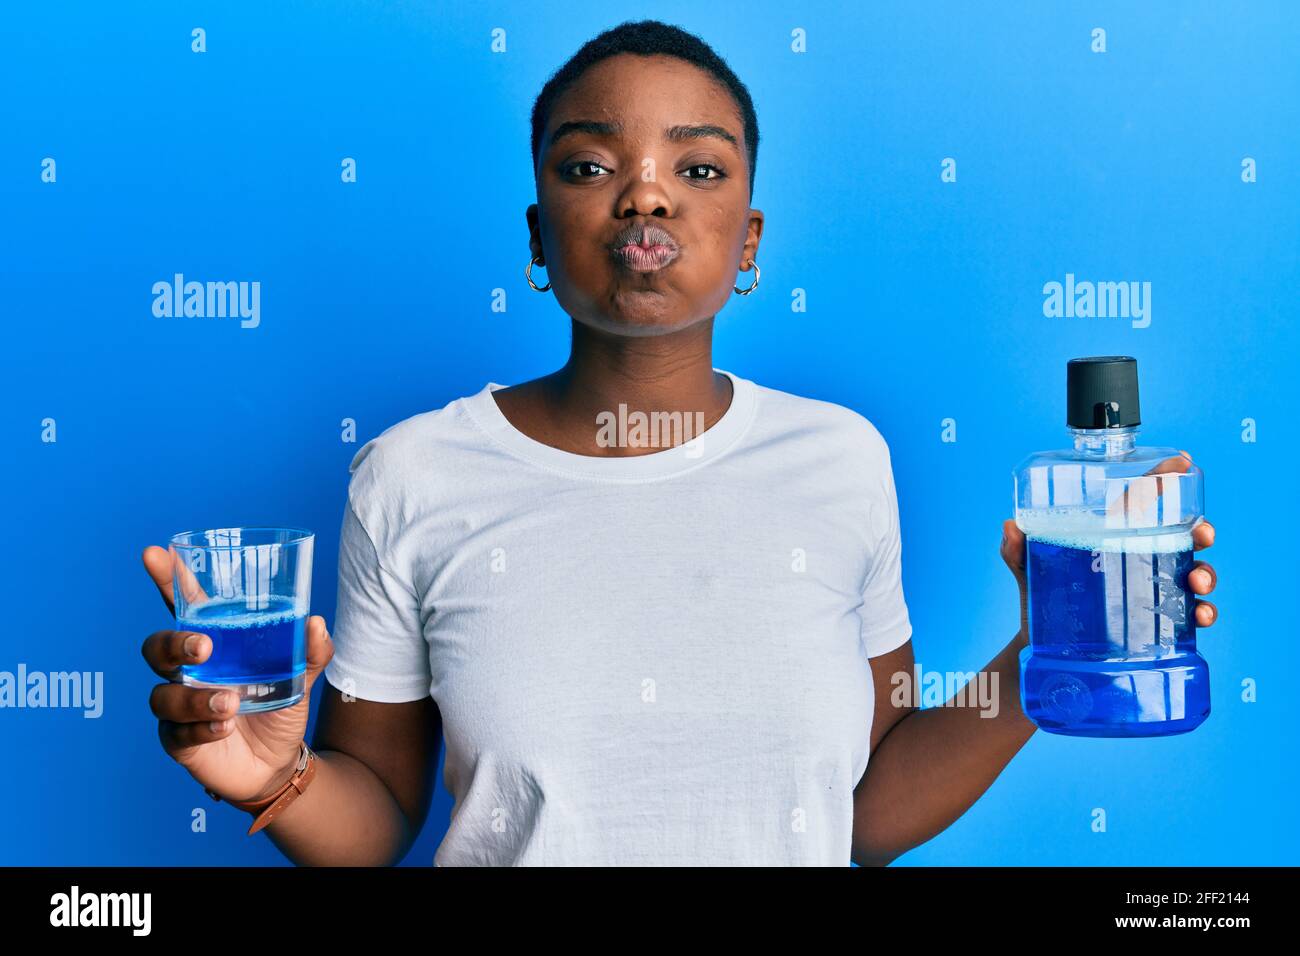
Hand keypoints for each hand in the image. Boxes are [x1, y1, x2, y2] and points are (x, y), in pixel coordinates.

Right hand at [140, 545, 334, 805]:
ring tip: (230, 702)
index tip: (154, 552)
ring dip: (194, 697)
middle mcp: (187, 671)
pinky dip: (201, 727)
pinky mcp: (179, 741)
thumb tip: (315, 623)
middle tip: (204, 647)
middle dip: (173, 642)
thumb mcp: (301, 675)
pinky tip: (225, 726)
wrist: (279, 763)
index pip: (183, 605)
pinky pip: (176, 732)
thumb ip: (310, 650)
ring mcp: (179, 705)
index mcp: (213, 642)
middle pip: (157, 646)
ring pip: (163, 694)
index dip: (167, 579)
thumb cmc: (279, 706)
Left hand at [1000, 449, 1217, 637]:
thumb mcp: (1028, 568)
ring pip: (1193, 572)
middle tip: (1202, 534)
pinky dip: (1204, 612)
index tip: (1183, 464)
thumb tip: (1010, 527)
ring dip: (1206, 572)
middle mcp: (1137, 558)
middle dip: (1200, 530)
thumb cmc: (1039, 596)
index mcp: (1111, 535)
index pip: (1142, 501)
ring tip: (1197, 581)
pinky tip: (1200, 615)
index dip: (1164, 478)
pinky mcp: (1157, 621)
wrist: (1038, 644)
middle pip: (1181, 535)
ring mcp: (1150, 589)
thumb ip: (1017, 549)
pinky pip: (1189, 614)